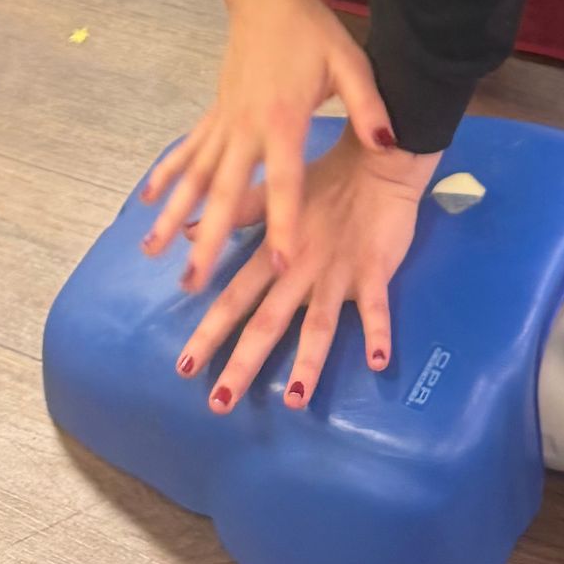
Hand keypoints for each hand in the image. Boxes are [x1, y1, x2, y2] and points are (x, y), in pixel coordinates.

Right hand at [139, 0, 393, 293]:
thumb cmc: (314, 34)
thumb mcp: (350, 64)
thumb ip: (368, 106)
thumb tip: (388, 143)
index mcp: (283, 121)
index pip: (285, 183)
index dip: (284, 224)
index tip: (280, 266)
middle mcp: (246, 127)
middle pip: (226, 192)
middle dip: (209, 238)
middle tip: (192, 282)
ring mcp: (224, 122)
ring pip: (196, 177)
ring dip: (174, 214)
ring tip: (152, 252)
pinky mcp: (213, 114)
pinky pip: (188, 150)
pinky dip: (167, 174)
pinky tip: (147, 201)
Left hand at [177, 128, 439, 411]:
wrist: (376, 159)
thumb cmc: (326, 177)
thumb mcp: (276, 191)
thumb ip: (239, 215)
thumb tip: (191, 231)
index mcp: (276, 253)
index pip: (235, 298)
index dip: (210, 332)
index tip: (184, 367)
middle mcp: (301, 269)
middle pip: (267, 322)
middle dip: (243, 364)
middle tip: (220, 405)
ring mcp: (338, 272)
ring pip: (319, 323)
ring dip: (307, 362)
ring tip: (293, 400)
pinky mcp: (375, 269)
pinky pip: (378, 306)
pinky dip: (379, 332)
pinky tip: (378, 363)